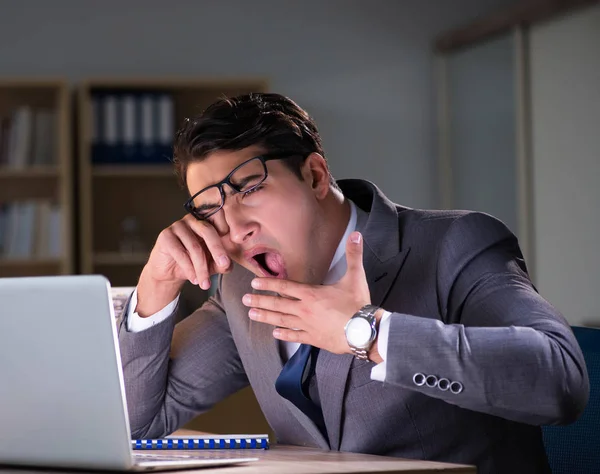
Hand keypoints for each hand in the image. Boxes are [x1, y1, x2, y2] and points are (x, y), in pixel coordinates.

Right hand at [144, 214, 231, 289]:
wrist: (170, 273)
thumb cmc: (194, 264)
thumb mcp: (213, 264)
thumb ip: (223, 263)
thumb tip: (228, 264)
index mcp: (206, 221)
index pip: (219, 218)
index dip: (227, 231)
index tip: (231, 245)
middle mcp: (192, 220)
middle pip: (208, 231)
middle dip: (217, 250)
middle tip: (223, 265)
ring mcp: (177, 226)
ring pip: (194, 247)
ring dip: (201, 268)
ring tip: (205, 283)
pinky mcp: (166, 235)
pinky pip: (180, 253)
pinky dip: (189, 269)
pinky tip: (194, 279)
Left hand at [242, 231, 369, 354]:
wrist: (365, 331)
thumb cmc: (358, 304)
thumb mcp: (356, 276)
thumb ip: (354, 254)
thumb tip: (357, 234)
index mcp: (312, 294)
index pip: (285, 286)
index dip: (269, 284)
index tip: (254, 283)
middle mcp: (305, 309)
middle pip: (278, 304)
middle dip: (260, 301)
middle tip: (244, 300)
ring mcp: (308, 325)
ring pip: (282, 320)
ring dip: (265, 317)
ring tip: (252, 315)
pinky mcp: (314, 338)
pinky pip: (295, 336)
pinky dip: (284, 335)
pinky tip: (275, 334)